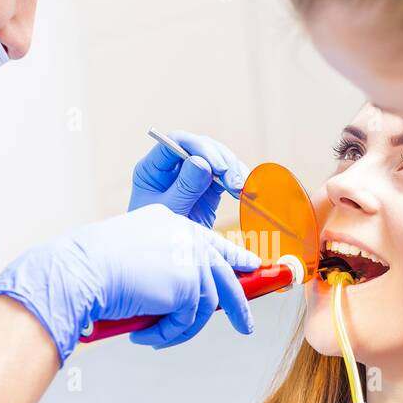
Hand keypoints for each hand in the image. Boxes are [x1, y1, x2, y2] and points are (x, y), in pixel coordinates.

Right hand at [0, 203, 259, 362]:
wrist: (79, 272)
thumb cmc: (92, 270)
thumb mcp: (134, 260)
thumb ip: (164, 269)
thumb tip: (189, 300)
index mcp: (169, 223)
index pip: (211, 241)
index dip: (234, 257)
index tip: (252, 267)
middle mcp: (184, 235)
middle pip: (224, 272)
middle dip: (239, 304)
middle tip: (247, 327)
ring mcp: (189, 258)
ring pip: (203, 306)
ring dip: (179, 329)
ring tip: (153, 338)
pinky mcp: (188, 284)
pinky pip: (188, 321)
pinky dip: (167, 334)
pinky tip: (143, 335)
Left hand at [129, 131, 246, 227]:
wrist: (164, 260)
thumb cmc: (155, 237)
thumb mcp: (169, 213)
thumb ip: (184, 188)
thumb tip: (201, 162)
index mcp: (154, 168)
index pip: (176, 142)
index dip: (199, 148)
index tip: (217, 167)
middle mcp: (172, 167)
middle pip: (201, 148)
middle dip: (222, 161)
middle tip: (235, 182)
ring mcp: (192, 176)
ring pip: (217, 159)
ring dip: (234, 170)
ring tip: (244, 190)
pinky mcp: (208, 188)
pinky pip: (226, 177)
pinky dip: (239, 181)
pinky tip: (248, 191)